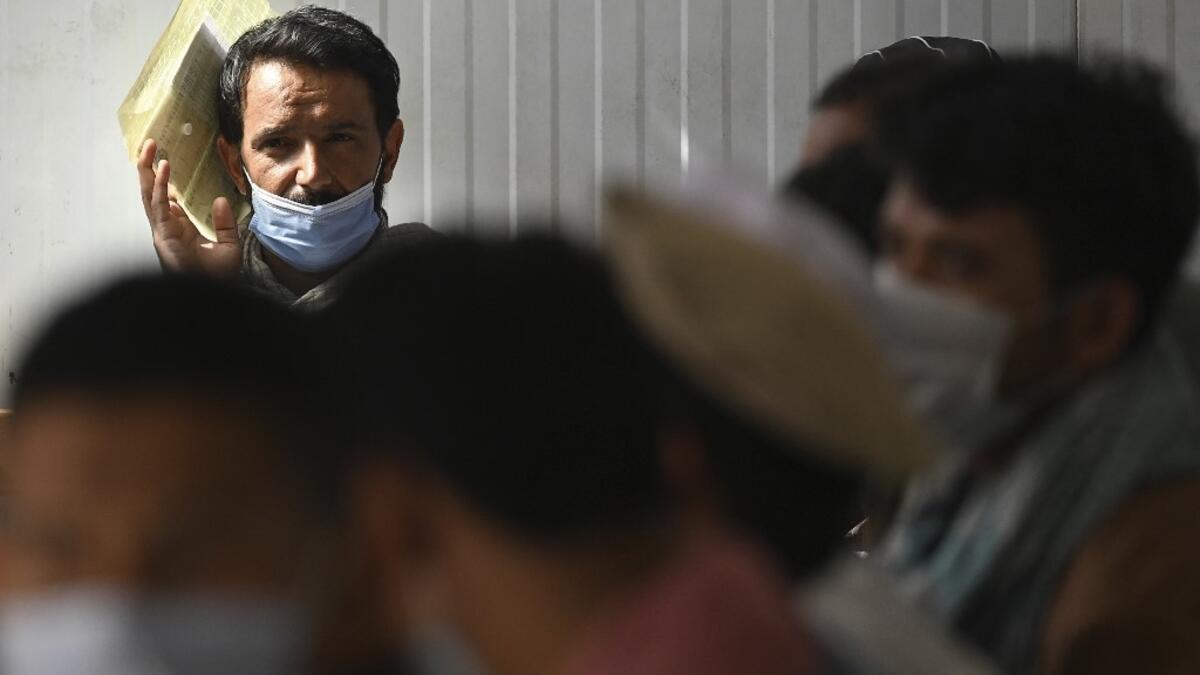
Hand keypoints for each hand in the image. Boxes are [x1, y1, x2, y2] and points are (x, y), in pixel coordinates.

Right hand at [137, 139, 241, 279]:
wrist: (214, 297)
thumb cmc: (219, 280)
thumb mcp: (228, 246)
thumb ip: (225, 223)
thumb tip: (221, 200)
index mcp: (179, 230)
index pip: (166, 200)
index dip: (163, 181)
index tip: (164, 161)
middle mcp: (167, 229)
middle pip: (153, 193)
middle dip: (149, 168)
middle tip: (149, 144)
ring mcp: (163, 232)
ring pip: (150, 195)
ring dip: (148, 170)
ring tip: (150, 147)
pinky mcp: (164, 236)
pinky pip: (159, 206)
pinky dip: (161, 186)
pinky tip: (164, 168)